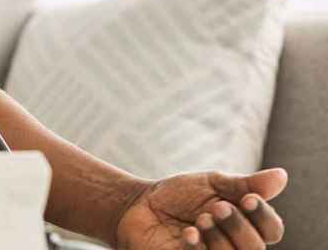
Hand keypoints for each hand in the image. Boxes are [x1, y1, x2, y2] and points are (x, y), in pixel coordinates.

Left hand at [114, 168, 286, 248]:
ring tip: (201, 218)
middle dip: (238, 227)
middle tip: (216, 207)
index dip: (263, 216)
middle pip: (256, 249)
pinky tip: (189, 234)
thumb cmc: (178, 195)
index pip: (272, 229)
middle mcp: (234, 245)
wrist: (138, 204)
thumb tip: (281, 176)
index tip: (247, 198)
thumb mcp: (211, 184)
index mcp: (246, 225)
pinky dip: (198, 248)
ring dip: (219, 238)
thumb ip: (244, 184)